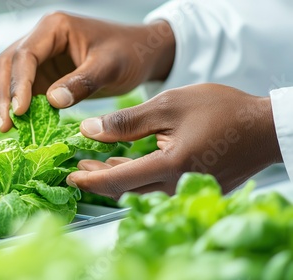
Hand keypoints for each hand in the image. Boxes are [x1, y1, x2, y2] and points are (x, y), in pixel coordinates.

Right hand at [0, 12, 174, 131]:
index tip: (20, 111)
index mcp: (54, 27)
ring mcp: (40, 57)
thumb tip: (52, 101)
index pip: (25, 55)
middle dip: (3, 95)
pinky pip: (22, 91)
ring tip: (8, 128)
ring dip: (5, 102)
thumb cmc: (130, 53)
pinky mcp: (43, 75)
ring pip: (7, 77)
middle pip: (6, 65)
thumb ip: (82, 82)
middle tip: (5, 126)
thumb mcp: (110, 66)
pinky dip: (18, 108)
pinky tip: (22, 126)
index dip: (18, 84)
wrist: (141, 55)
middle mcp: (40, 39)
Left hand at [66, 84, 282, 199]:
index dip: (90, 179)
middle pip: (125, 189)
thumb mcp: (169, 105)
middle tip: (78, 166)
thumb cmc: (221, 110)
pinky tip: (124, 163)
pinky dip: (135, 176)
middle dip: (98, 178)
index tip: (71, 174)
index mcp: (170, 166)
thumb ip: (126, 121)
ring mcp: (187, 190)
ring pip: (139, 189)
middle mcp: (177, 186)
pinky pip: (155, 187)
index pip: (117, 181)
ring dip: (115, 177)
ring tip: (94, 162)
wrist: (263, 128)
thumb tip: (88, 130)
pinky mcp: (193, 188)